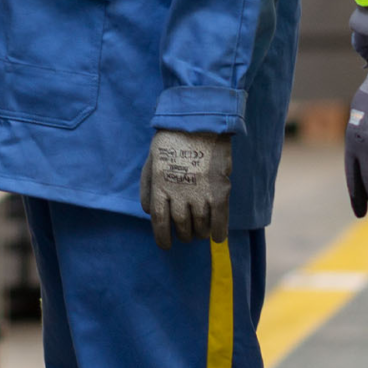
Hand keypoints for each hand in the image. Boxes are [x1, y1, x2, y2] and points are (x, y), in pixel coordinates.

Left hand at [138, 128, 231, 248]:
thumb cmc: (171, 140)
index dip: (162, 238)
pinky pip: (220, 219)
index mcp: (160, 186)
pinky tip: (217, 237)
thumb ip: (147, 187)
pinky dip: (219, 231)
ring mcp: (200, 193)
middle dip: (183, 234)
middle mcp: (178, 194)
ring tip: (200, 232)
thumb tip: (147, 212)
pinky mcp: (219, 190)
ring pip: (200, 225)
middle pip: (181, 226)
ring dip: (200, 233)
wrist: (198, 122)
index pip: (160, 222)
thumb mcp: (151, 161)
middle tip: (186, 234)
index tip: (166, 245)